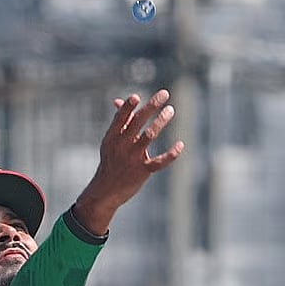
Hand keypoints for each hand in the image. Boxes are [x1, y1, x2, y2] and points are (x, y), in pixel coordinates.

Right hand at [73, 89, 185, 234]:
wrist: (105, 191)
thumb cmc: (111, 162)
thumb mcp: (110, 142)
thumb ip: (119, 122)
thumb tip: (119, 100)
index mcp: (112, 138)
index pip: (120, 119)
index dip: (127, 108)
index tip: (136, 97)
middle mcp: (121, 146)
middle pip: (137, 123)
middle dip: (151, 107)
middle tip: (164, 94)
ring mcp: (132, 158)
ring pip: (149, 136)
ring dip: (160, 121)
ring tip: (170, 110)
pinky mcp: (143, 171)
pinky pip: (159, 161)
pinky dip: (171, 154)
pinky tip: (180, 145)